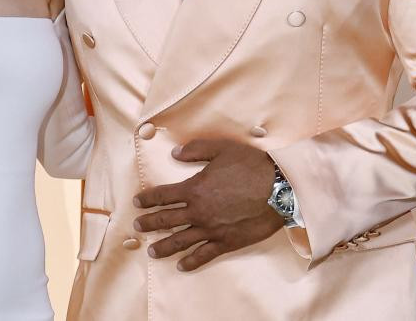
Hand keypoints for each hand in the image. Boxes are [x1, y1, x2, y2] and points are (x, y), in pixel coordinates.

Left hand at [133, 139, 283, 270]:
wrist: (278, 189)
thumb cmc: (251, 166)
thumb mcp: (221, 149)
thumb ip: (196, 150)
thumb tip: (175, 153)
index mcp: (195, 188)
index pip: (163, 195)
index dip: (147, 199)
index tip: (137, 202)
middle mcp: (198, 211)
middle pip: (166, 219)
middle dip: (149, 223)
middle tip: (137, 226)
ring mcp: (211, 229)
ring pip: (180, 241)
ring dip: (164, 246)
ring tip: (152, 251)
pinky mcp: (226, 242)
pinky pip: (204, 255)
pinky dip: (191, 261)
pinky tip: (182, 265)